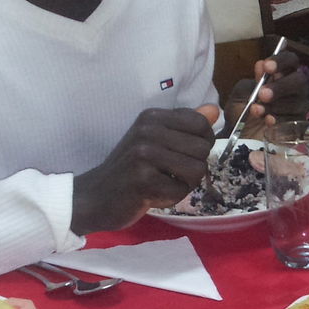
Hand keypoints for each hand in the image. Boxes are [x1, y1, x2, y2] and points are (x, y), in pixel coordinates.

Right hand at [70, 103, 219, 234]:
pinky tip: (152, 195)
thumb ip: (186, 125)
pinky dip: (171, 198)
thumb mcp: (157, 141)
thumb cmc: (130, 170)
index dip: (202, 144)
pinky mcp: (143, 180)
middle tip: (169, 174)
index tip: (182, 155)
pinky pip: (180, 191)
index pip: (201, 124)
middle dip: (193, 168)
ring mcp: (144, 154)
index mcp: (152, 117)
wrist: (95, 196)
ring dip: (184, 184)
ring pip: (197, 170)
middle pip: (203, 149)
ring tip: (161, 184)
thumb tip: (214, 110)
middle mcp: (147, 130)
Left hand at [227, 48, 308, 136]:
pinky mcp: (300, 126)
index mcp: (281, 75)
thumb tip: (261, 65)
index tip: (267, 67)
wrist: (238, 137)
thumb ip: (251, 81)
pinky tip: (268, 121)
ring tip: (256, 111)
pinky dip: (280, 120)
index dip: (281, 61)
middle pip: (299, 81)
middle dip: (281, 87)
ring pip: (298, 102)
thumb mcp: (241, 94)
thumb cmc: (240, 111)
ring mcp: (299, 107)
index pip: (290, 60)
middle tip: (263, 95)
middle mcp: (294, 89)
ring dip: (276, 106)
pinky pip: (296, 120)